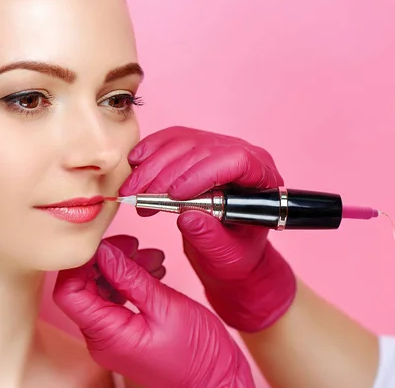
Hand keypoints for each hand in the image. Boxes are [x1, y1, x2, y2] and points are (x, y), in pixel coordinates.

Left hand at [53, 238, 254, 387]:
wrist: (217, 381)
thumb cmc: (198, 355)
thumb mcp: (166, 307)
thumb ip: (131, 277)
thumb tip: (104, 251)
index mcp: (106, 335)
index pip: (68, 292)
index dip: (81, 263)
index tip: (105, 243)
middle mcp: (101, 339)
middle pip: (84, 287)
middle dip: (106, 260)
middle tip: (133, 245)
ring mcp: (111, 336)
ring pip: (101, 290)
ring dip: (122, 268)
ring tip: (151, 257)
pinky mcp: (124, 332)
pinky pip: (116, 299)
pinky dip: (130, 280)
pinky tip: (151, 271)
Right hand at [120, 126, 295, 331]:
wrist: (227, 246)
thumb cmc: (235, 250)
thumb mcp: (226, 254)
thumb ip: (209, 237)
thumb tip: (186, 218)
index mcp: (261, 178)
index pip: (236, 161)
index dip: (202, 173)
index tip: (174, 195)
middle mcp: (242, 154)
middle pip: (202, 150)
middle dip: (165, 174)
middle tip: (141, 198)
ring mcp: (217, 146)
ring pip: (181, 143)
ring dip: (151, 166)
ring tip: (132, 191)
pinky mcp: (194, 146)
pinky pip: (169, 140)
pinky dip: (148, 150)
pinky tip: (134, 165)